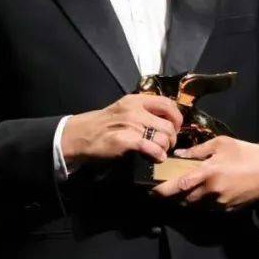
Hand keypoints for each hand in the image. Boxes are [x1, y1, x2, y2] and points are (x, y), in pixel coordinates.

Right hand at [59, 94, 182, 168]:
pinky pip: (152, 148)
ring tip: (159, 152)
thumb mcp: (124, 109)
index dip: (177, 118)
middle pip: (169, 124)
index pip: (167, 104)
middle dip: (172, 138)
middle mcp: (135, 110)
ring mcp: (130, 125)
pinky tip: (156, 158)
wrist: (81, 135)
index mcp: (136, 100)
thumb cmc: (104, 125)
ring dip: (165, 148)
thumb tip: (166, 120)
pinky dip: (158, 155)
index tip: (175, 128)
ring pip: (163, 137)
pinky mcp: (125, 141)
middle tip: (167, 145)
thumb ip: (143, 111)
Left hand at [150, 137, 258, 210]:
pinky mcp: (225, 210)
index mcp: (208, 173)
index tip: (151, 190)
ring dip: (185, 199)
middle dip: (172, 195)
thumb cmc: (246, 154)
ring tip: (184, 187)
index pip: (179, 186)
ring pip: (193, 205)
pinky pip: (206, 208)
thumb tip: (179, 155)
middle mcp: (211, 192)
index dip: (163, 190)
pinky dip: (200, 201)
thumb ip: (198, 150)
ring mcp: (218, 204)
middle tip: (165, 187)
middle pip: (182, 199)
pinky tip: (203, 191)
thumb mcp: (222, 144)